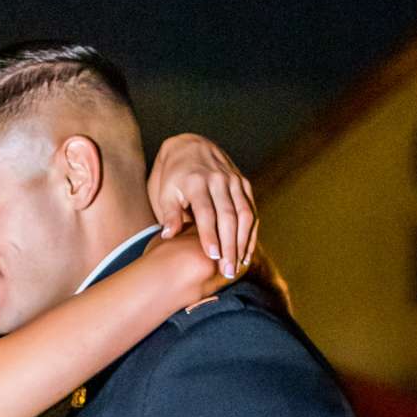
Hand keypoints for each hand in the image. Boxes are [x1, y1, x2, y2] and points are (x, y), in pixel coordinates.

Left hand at [148, 134, 258, 278]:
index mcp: (196, 182)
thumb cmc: (173, 177)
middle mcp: (218, 179)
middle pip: (228, 216)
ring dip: (243, 242)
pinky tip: (246, 253)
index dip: (210, 235)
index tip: (212, 256)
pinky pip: (251, 210)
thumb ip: (169, 213)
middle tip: (227, 271)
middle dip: (229, 245)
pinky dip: (251, 233)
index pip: (206, 212)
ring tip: (238, 266)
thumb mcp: (164, 192)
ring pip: (244, 214)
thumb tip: (169, 235)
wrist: (190, 146)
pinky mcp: (244, 183)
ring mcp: (234, 181)